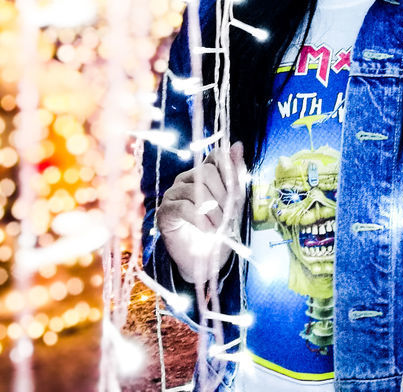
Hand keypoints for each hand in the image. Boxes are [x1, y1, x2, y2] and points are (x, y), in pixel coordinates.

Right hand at [156, 141, 247, 286]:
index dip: (229, 172)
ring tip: (219, 227)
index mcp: (203, 172)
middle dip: (223, 196)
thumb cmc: (219, 227)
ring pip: (196, 190)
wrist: (205, 258)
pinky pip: (185, 207)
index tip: (236, 194)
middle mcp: (186, 178)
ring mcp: (173, 193)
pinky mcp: (164, 211)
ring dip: (214, 212)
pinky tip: (208, 231)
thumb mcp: (233, 200)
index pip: (216, 155)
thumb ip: (236, 174)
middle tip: (228, 216)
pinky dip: (201, 221)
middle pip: (206, 172)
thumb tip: (237, 144)